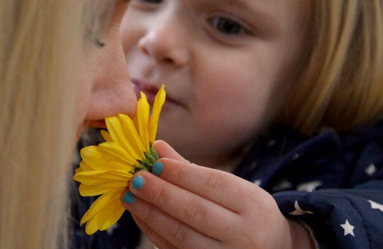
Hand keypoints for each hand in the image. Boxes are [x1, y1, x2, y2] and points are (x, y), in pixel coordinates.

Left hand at [122, 141, 315, 248]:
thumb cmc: (246, 212)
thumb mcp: (233, 188)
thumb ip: (192, 169)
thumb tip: (158, 147)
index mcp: (253, 205)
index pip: (215, 186)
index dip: (182, 174)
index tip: (155, 163)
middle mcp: (243, 234)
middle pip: (196, 212)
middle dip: (162, 194)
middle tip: (135, 179)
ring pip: (182, 236)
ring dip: (151, 214)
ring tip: (130, 196)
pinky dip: (153, 232)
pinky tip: (140, 215)